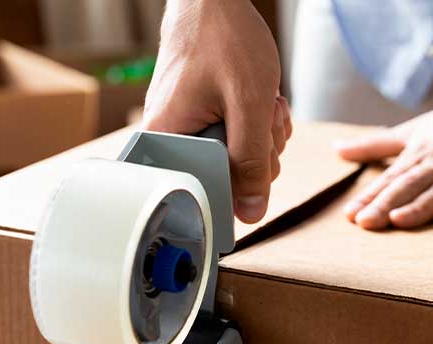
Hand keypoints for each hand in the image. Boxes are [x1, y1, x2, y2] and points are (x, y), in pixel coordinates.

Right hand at [142, 0, 291, 222]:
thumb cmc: (225, 39)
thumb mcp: (250, 105)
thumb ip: (251, 162)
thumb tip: (250, 214)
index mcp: (167, 141)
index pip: (204, 193)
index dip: (241, 187)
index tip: (260, 160)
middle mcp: (170, 139)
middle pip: (225, 178)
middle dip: (259, 154)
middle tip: (266, 118)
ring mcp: (187, 128)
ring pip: (236, 159)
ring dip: (263, 136)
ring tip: (265, 102)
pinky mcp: (202, 117)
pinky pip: (236, 138)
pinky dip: (257, 123)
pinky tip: (262, 100)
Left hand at [336, 80, 432, 229]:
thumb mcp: (415, 129)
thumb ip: (377, 144)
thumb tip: (337, 150)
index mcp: (421, 152)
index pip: (391, 178)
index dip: (371, 197)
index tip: (350, 215)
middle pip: (411, 186)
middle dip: (387, 205)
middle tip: (365, 223)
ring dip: (420, 206)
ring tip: (398, 220)